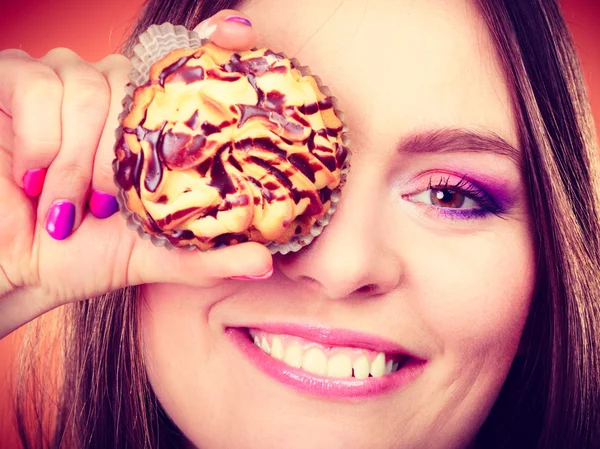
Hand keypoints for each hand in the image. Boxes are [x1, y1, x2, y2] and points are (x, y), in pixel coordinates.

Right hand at [0, 11, 271, 337]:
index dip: (211, 39)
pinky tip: (34, 180)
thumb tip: (266, 263)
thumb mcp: (151, 256)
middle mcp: (107, 94)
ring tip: (67, 204)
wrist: (16, 269)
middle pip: (131, 79)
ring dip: (76, 158)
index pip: (180, 64)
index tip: (236, 33)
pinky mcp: (9, 84)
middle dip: (117, 153)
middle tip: (104, 204)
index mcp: (144, 124)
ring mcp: (59, 84)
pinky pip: (33, 82)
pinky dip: (41, 138)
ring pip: (85, 82)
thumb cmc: (81, 257)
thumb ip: (206, 259)